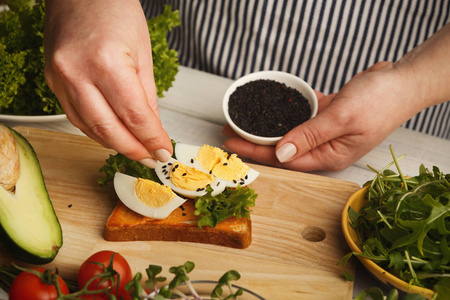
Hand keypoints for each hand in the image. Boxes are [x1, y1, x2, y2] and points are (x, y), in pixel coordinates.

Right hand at [44, 0, 171, 166]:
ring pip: (90, 128)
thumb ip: (147, 96)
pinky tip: (114, 135)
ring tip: (137, 151)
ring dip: (116, 144)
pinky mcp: (52, 82)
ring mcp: (60, 79)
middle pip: (109, 130)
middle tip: (153, 159)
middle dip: (135, 150)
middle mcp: (77, 73)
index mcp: (107, 63)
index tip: (164, 151)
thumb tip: (152, 129)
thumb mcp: (143, 53)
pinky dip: (98, 131)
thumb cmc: (113, 9)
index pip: (135, 116)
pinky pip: (76, 117)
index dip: (152, 140)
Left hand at [223, 62, 424, 170]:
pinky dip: (283, 112)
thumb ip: (310, 135)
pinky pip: (299, 116)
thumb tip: (280, 152)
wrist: (403, 80)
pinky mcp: (326, 115)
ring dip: (264, 127)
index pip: (284, 158)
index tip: (232, 144)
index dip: (255, 151)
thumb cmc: (381, 101)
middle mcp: (324, 147)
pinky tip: (266, 109)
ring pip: (287, 132)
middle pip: (281, 147)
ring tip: (240, 121)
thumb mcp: (342, 118)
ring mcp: (325, 131)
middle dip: (254, 141)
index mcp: (329, 156)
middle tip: (228, 132)